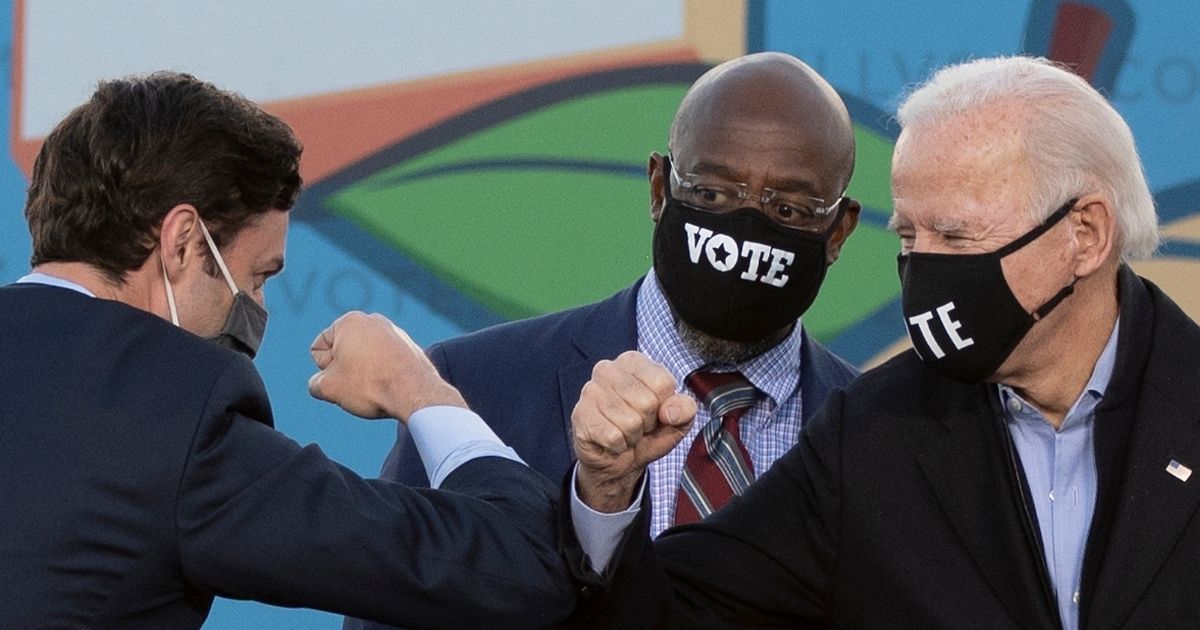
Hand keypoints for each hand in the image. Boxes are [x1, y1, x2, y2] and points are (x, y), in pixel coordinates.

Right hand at [308, 311, 465, 421]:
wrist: (415, 393)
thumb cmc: (369, 385)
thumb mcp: (328, 388)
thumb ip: (316, 383)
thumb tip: (322, 384)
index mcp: (350, 320)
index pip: (319, 349)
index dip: (324, 370)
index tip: (342, 377)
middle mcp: (374, 320)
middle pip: (342, 352)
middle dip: (344, 370)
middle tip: (358, 384)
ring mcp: (394, 333)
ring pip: (364, 359)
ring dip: (363, 374)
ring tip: (374, 387)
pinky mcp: (409, 348)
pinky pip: (385, 364)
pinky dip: (382, 375)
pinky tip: (389, 387)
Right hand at [572, 351, 695, 512]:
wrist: (619, 462)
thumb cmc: (647, 433)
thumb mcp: (677, 420)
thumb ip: (685, 409)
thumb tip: (670, 412)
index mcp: (633, 361)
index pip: (663, 383)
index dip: (664, 406)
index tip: (655, 411)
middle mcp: (608, 369)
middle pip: (647, 402)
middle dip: (648, 423)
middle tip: (638, 425)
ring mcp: (590, 391)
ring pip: (630, 422)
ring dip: (632, 436)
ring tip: (624, 433)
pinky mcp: (580, 415)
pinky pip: (613, 437)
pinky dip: (618, 447)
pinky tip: (611, 441)